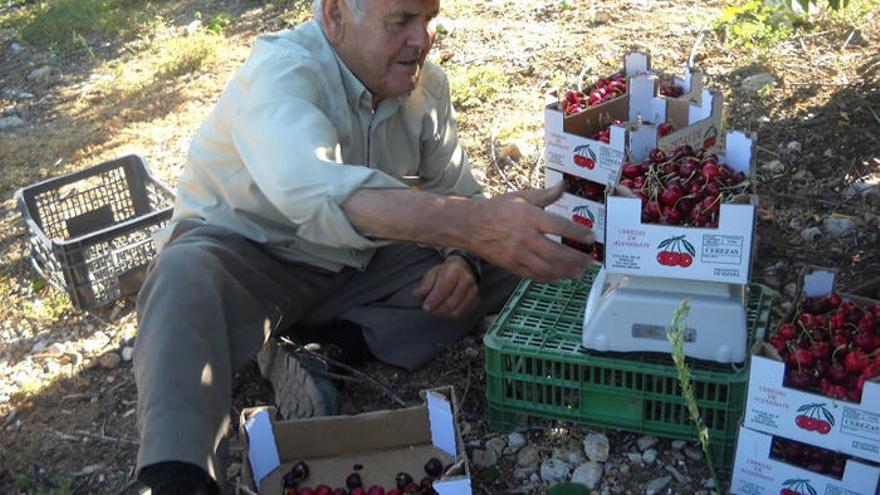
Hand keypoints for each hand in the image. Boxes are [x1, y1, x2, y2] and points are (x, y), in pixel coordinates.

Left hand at [413, 256, 479, 318]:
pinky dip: (452, 316)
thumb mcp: (432, 274)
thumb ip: (424, 285)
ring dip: (444, 314)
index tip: (426, 306)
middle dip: (438, 309)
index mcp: (455, 269)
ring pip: (457, 310)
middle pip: (452, 302)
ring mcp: (473, 291)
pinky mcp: (476, 300)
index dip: (434, 299)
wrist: (463, 269)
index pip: (445, 287)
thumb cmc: (445, 273)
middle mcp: (467, 279)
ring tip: (436, 311)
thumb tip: (418, 295)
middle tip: (429, 310)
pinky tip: (445, 312)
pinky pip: (463, 314)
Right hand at [464, 183, 593, 282]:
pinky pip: (533, 275)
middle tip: (590, 261)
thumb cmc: (496, 208)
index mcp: (529, 217)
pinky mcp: (511, 265)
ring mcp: (518, 254)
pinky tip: (559, 277)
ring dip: (566, 272)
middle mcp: (525, 237)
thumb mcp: (520, 197)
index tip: (592, 238)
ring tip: (579, 273)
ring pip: (547, 267)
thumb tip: (563, 185)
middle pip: (556, 252)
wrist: (470, 225)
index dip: (578, 233)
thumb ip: (544, 195)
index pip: (560, 226)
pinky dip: (549, 278)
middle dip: (576, 258)